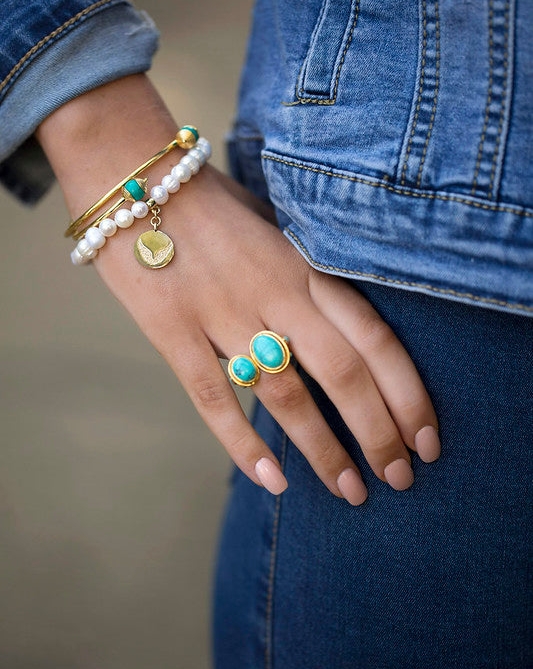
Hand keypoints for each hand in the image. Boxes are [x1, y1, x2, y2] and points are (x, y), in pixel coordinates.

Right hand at [37, 75, 440, 504]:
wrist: (133, 177)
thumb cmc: (211, 204)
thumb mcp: (277, 230)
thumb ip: (311, 277)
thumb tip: (346, 330)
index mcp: (307, 266)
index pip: (375, 339)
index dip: (408, 395)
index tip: (427, 441)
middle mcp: (276, 293)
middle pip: (343, 374)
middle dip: (379, 434)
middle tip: (399, 479)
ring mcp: (223, 313)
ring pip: (287, 396)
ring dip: (324, 451)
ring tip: (350, 492)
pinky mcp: (173, 332)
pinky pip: (213, 398)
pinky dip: (243, 444)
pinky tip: (273, 482)